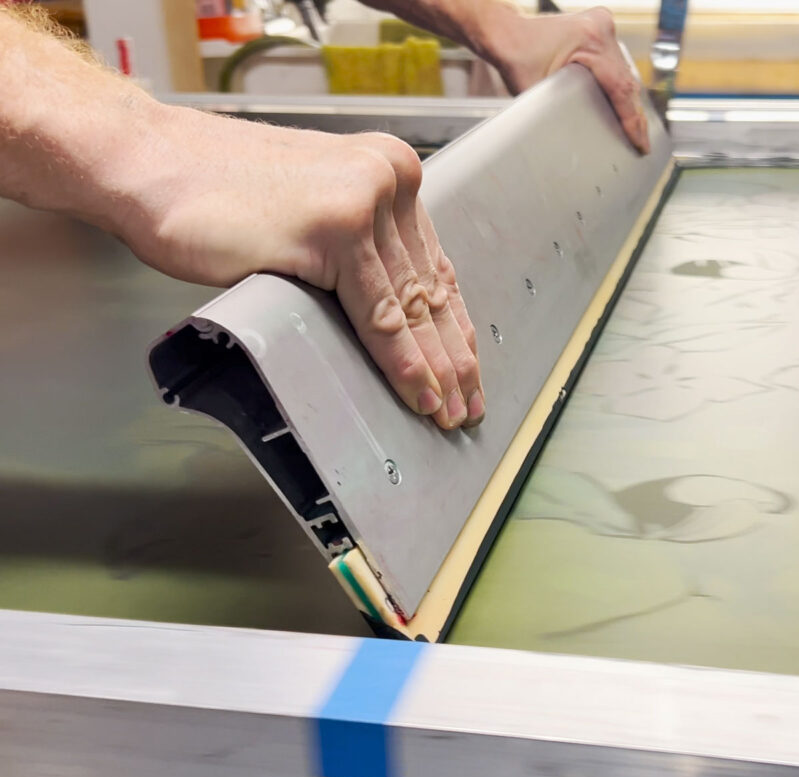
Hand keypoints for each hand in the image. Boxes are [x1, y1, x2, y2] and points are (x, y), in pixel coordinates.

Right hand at [118, 108, 483, 429]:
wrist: (148, 162)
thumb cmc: (217, 192)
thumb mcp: (312, 214)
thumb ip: (358, 250)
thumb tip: (392, 313)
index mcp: (389, 171)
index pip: (433, 267)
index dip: (452, 327)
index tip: (464, 367)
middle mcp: (388, 179)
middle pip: (430, 290)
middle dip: (452, 358)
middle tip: (467, 404)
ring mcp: (364, 200)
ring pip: (410, 307)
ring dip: (434, 370)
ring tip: (448, 411)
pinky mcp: (334, 228)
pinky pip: (377, 315)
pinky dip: (400, 361)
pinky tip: (417, 392)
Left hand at [492, 8, 649, 154]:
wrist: (507, 33)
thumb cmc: (516, 55)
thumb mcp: (538, 91)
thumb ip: (560, 114)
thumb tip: (575, 141)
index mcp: (590, 40)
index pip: (620, 87)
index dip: (632, 119)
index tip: (639, 141)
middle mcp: (601, 29)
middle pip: (627, 80)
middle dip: (635, 114)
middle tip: (642, 142)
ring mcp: (601, 27)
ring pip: (625, 71)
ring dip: (629, 101)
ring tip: (638, 129)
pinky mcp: (598, 30)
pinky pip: (617, 62)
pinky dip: (619, 85)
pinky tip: (625, 105)